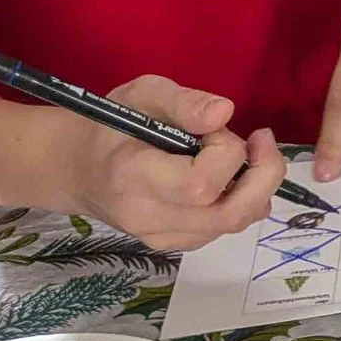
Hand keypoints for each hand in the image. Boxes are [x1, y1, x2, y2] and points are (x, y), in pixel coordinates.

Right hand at [60, 76, 284, 250]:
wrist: (78, 169)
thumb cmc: (111, 125)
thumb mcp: (142, 95)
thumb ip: (183, 101)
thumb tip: (225, 112)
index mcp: (132, 177)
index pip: (200, 185)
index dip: (227, 152)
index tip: (216, 127)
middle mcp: (148, 217)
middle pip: (230, 213)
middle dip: (263, 173)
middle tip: (260, 140)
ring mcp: (161, 238)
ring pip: (235, 223)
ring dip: (255, 185)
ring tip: (239, 154)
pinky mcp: (174, 245)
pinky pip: (226, 229)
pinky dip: (243, 200)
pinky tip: (230, 177)